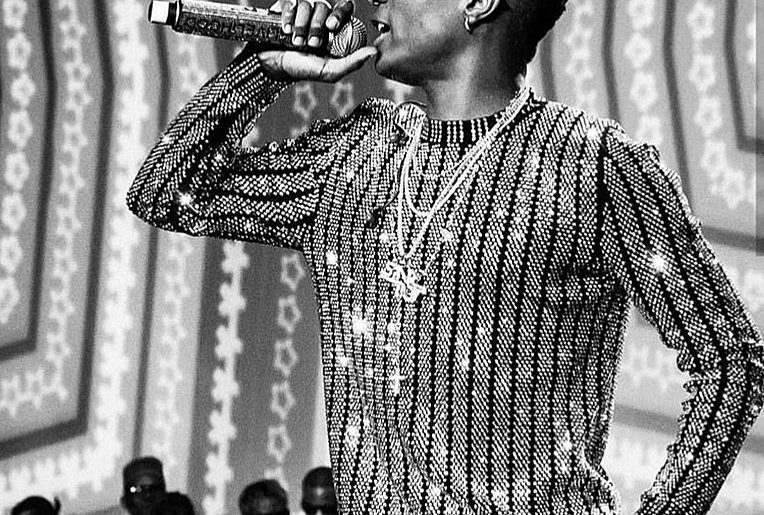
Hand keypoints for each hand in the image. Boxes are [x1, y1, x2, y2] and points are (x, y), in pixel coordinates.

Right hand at [256, 0, 376, 82]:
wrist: (273, 65)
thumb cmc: (303, 69)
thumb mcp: (330, 71)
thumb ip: (352, 62)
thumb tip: (374, 52)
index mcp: (334, 27)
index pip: (345, 7)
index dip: (340, 13)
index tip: (331, 27)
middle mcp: (320, 14)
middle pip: (325, 5)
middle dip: (317, 25)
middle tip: (312, 43)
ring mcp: (303, 9)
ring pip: (307, 4)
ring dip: (302, 26)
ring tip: (298, 43)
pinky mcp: (286, 5)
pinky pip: (291, 2)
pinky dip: (288, 17)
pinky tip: (286, 31)